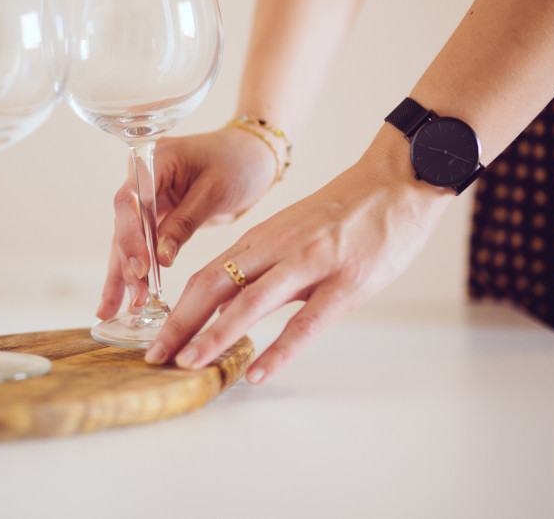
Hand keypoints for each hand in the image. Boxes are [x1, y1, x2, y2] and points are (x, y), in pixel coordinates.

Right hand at [97, 125, 281, 318]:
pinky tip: (124, 297)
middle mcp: (143, 178)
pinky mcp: (157, 215)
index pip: (131, 200)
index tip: (142, 268)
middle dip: (126, 264)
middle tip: (135, 298)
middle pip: (124, 223)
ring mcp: (148, 198)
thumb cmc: (239, 163)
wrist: (253, 155)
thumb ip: (184, 223)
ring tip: (110, 309)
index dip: (131, 237)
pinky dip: (136, 270)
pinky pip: (142, 244)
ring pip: (127, 239)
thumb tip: (159, 258)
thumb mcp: (214, 192)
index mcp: (154, 160)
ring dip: (122, 274)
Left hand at [143, 132, 452, 383]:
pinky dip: (277, 350)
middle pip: (214, 287)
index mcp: (262, 238)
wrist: (398, 182)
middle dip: (180, 324)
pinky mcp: (345, 283)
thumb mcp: (295, 233)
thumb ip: (264, 268)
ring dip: (214, 336)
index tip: (157, 338)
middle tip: (155, 357)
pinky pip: (305, 323)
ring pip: (249, 303)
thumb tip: (231, 310)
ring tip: (188, 365)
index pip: (206, 277)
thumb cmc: (348, 211)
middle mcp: (276, 248)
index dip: (177, 310)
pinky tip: (258, 373)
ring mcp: (310, 264)